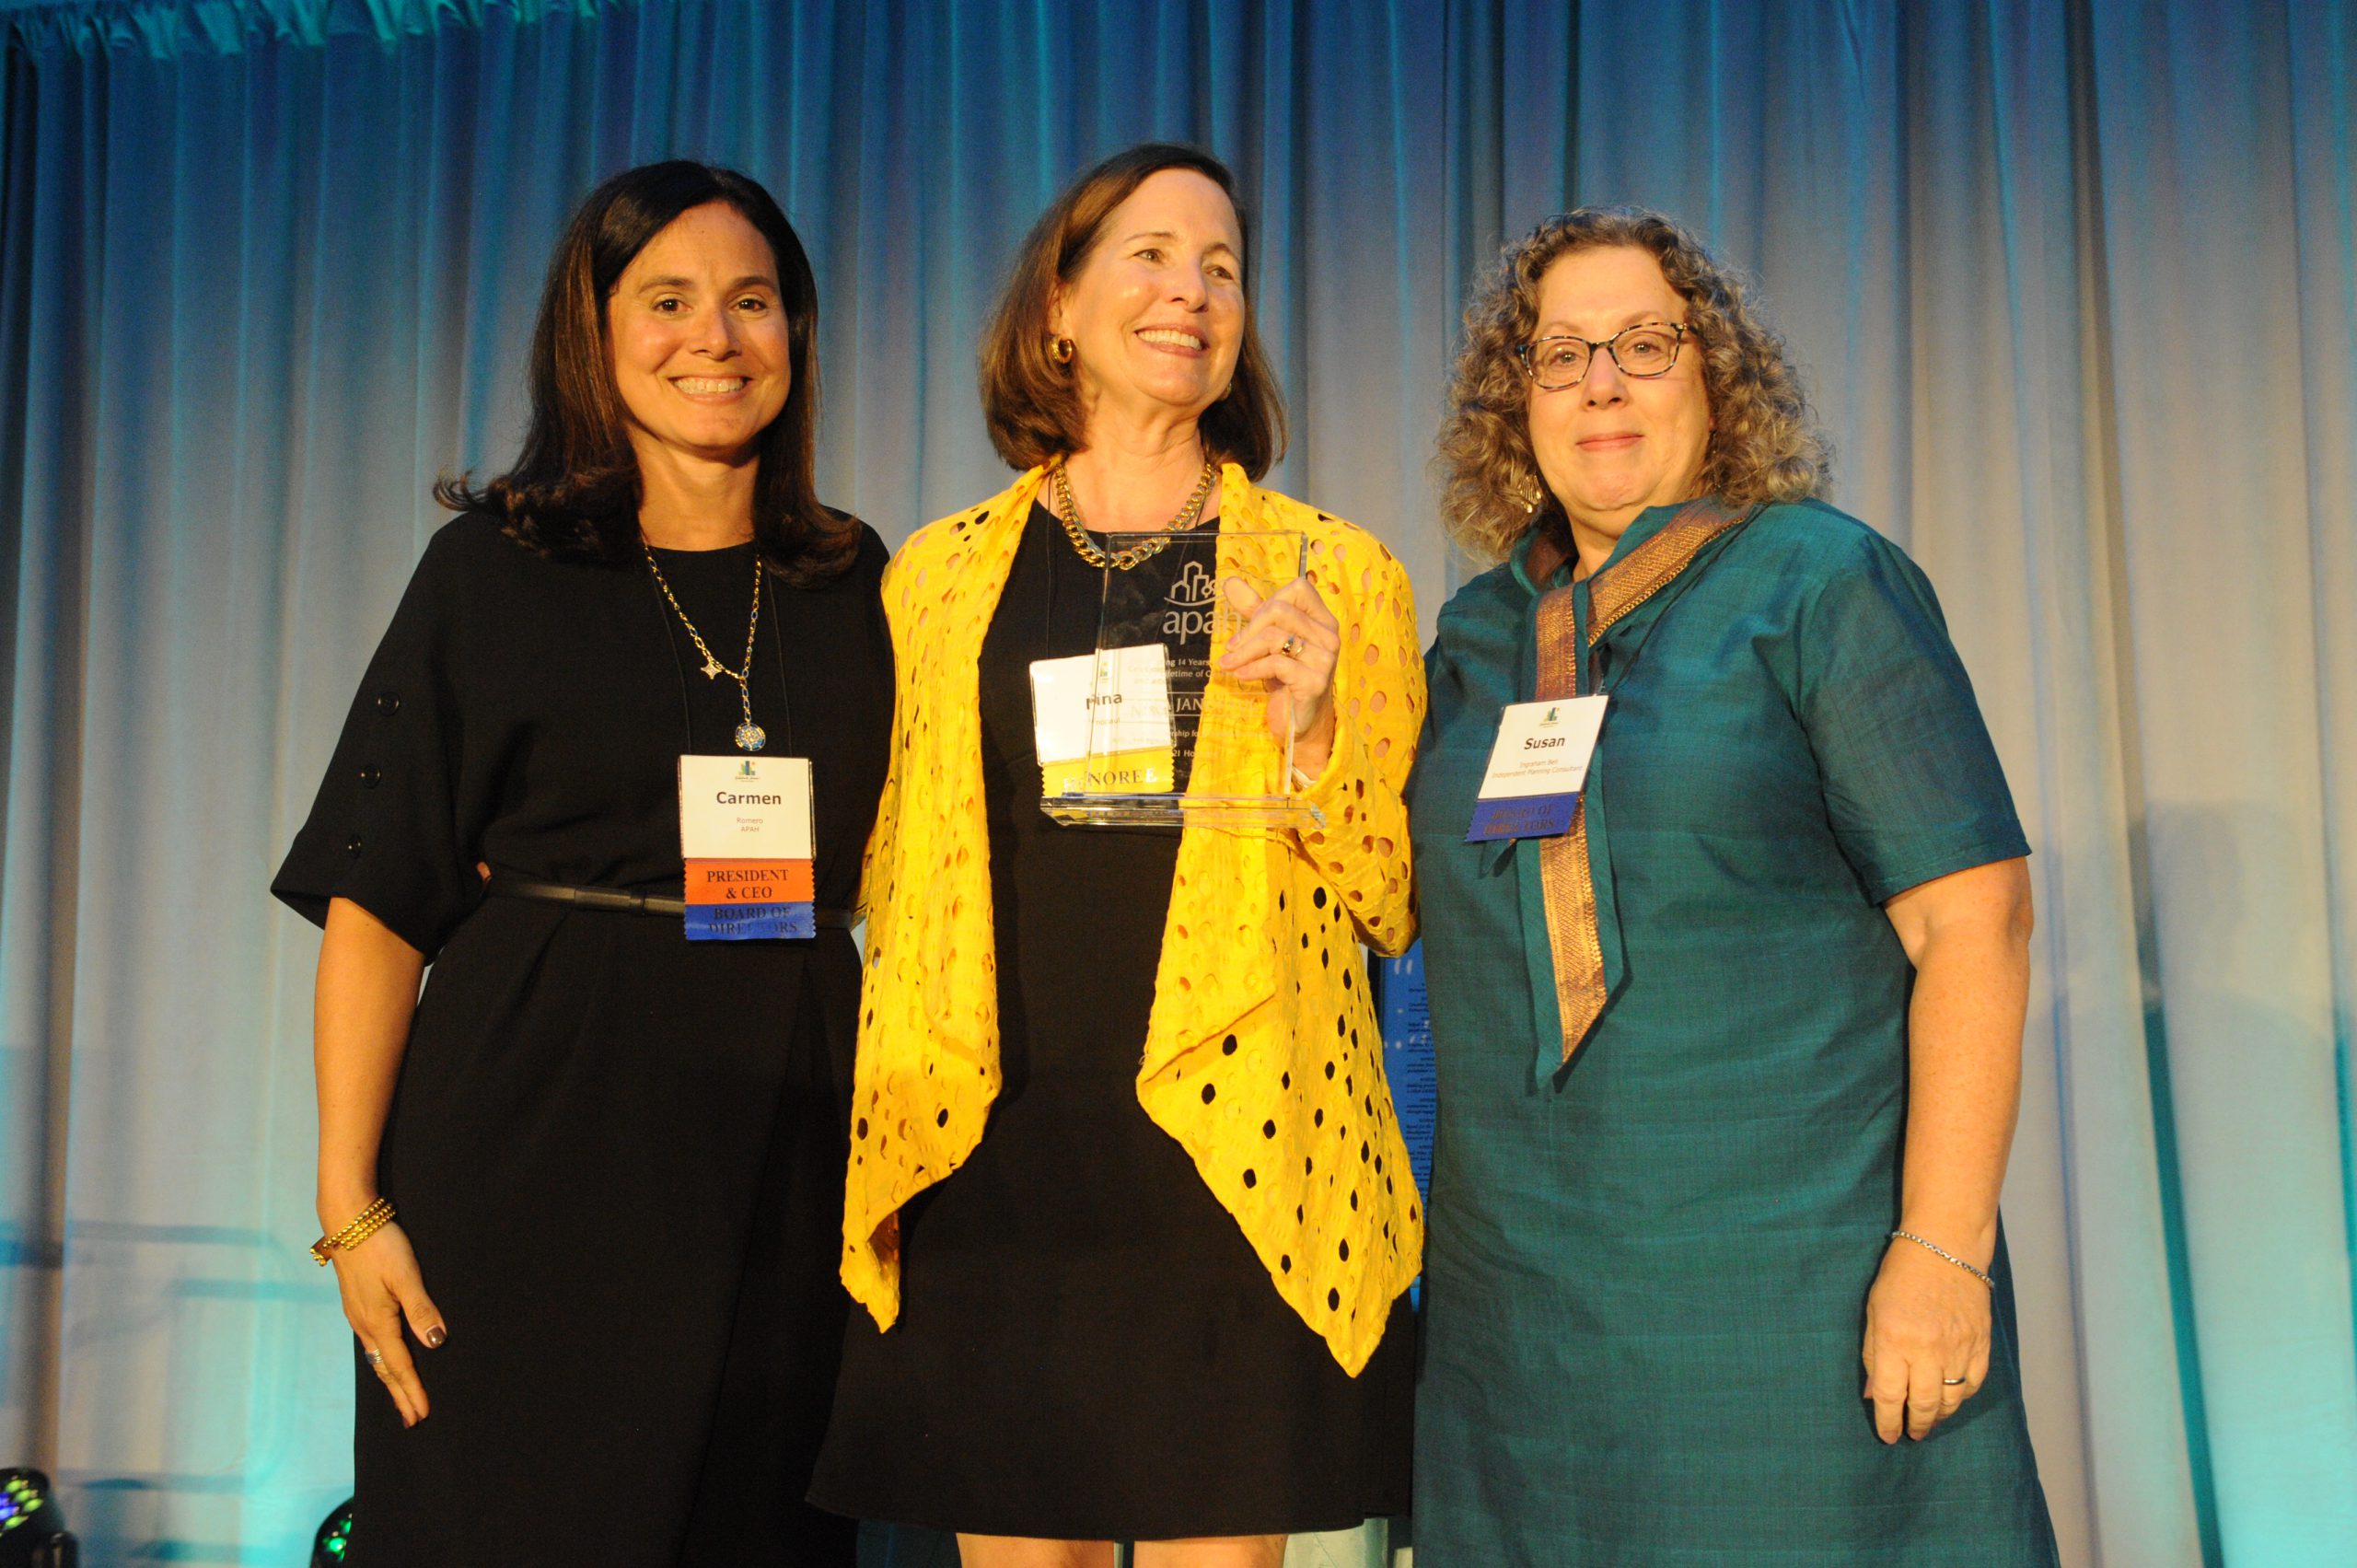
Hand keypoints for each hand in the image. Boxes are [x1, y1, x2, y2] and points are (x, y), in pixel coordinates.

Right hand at [326, 1216, 446, 1426]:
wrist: (347, 1221)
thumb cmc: (380, 1245)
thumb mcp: (406, 1275)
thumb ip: (421, 1309)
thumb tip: (435, 1343)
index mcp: (378, 1321)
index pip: (400, 1365)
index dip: (412, 1390)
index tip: (423, 1413)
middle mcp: (364, 1324)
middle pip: (385, 1368)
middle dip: (399, 1394)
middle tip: (412, 1419)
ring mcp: (357, 1315)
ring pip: (376, 1356)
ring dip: (390, 1378)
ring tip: (400, 1396)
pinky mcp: (356, 1304)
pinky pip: (371, 1342)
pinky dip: (382, 1359)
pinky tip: (385, 1358)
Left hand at [1216, 575, 1340, 773]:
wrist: (1299, 721)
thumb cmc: (1285, 678)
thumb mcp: (1269, 640)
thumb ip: (1254, 610)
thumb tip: (1230, 581)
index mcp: (1322, 620)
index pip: (1299, 588)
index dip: (1269, 602)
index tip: (1251, 624)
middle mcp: (1329, 635)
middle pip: (1280, 612)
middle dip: (1249, 630)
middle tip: (1231, 648)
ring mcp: (1325, 659)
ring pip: (1275, 637)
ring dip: (1245, 652)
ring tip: (1229, 664)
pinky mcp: (1316, 681)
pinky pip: (1277, 663)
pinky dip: (1252, 668)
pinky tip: (1241, 676)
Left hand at [1862, 1235, 1990, 1442]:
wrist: (1945, 1247)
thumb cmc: (1901, 1276)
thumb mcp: (1874, 1312)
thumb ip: (1873, 1356)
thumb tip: (1874, 1395)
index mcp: (1895, 1341)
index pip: (1891, 1397)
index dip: (1888, 1421)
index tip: (1888, 1435)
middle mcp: (1928, 1351)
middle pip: (1924, 1404)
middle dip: (1916, 1425)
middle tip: (1911, 1434)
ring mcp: (1959, 1349)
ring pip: (1952, 1400)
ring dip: (1939, 1416)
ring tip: (1929, 1421)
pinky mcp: (1981, 1345)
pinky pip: (1973, 1384)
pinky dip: (1962, 1397)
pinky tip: (1952, 1399)